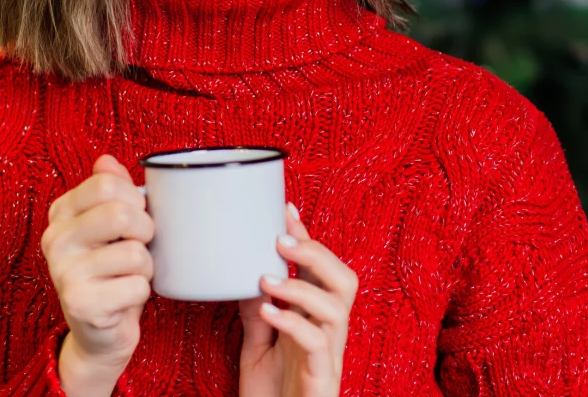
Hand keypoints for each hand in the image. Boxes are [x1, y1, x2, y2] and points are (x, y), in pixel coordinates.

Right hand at [41, 154, 154, 387]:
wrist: (99, 332)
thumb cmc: (111, 271)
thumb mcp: (110, 225)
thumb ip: (110, 189)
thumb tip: (106, 160)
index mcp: (61, 213)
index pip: (107, 183)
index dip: (135, 198)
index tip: (134, 215)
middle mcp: (55, 239)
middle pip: (122, 213)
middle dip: (146, 230)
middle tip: (139, 245)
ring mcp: (63, 272)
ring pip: (135, 253)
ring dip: (145, 267)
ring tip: (129, 276)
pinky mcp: (79, 303)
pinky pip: (136, 286)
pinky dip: (142, 293)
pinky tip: (124, 299)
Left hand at [238, 202, 357, 396]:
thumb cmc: (273, 394)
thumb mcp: (258, 346)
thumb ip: (259, 312)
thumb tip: (243, 275)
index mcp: (316, 319)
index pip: (320, 268)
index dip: (306, 237)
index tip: (284, 209)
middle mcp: (329, 332)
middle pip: (345, 280)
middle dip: (317, 253)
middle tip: (280, 241)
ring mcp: (329, 355)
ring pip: (336, 307)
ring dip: (302, 286)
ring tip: (267, 278)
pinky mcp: (323, 378)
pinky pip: (318, 344)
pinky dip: (294, 322)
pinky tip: (268, 311)